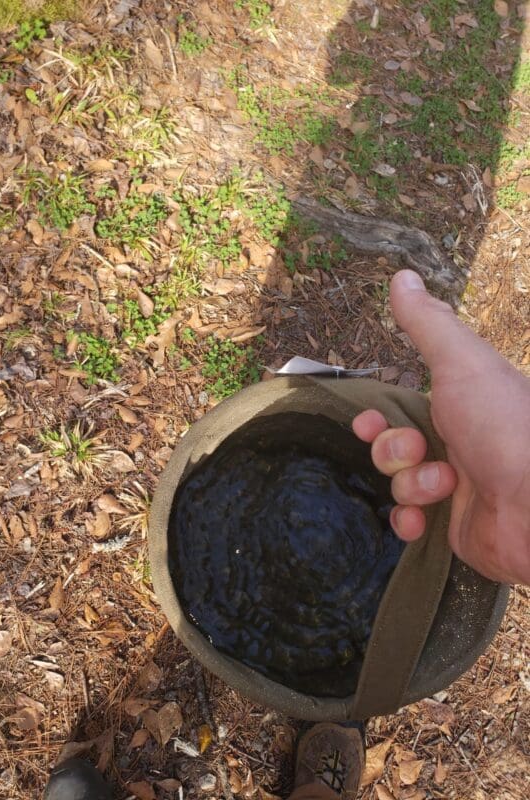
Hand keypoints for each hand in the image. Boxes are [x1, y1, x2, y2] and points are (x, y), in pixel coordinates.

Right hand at [352, 270, 529, 585]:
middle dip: (393, 451)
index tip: (368, 423)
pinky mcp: (452, 531)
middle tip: (416, 452)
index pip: (399, 412)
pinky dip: (410, 522)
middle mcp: (455, 448)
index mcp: (459, 410)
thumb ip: (428, 324)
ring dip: (412, 485)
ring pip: (399, 486)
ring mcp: (453, 493)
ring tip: (444, 487)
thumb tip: (401, 276)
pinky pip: (410, 525)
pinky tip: (423, 520)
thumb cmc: (504, 426)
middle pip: (392, 449)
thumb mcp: (463, 364)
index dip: (377, 419)